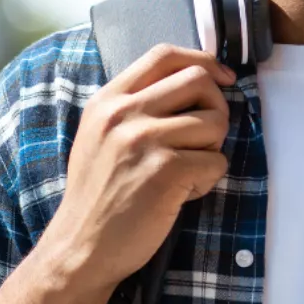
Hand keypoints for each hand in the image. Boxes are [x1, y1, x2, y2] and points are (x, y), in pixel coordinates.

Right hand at [45, 44, 234, 296]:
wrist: (79, 248)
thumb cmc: (99, 195)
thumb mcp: (101, 136)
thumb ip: (136, 106)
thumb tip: (196, 81)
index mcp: (108, 100)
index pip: (164, 55)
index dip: (203, 61)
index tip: (223, 78)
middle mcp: (123, 113)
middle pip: (199, 81)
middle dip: (217, 107)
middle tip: (206, 137)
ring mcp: (143, 140)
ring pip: (215, 121)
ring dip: (213, 148)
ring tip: (188, 171)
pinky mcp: (164, 171)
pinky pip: (216, 161)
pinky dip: (209, 180)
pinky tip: (182, 195)